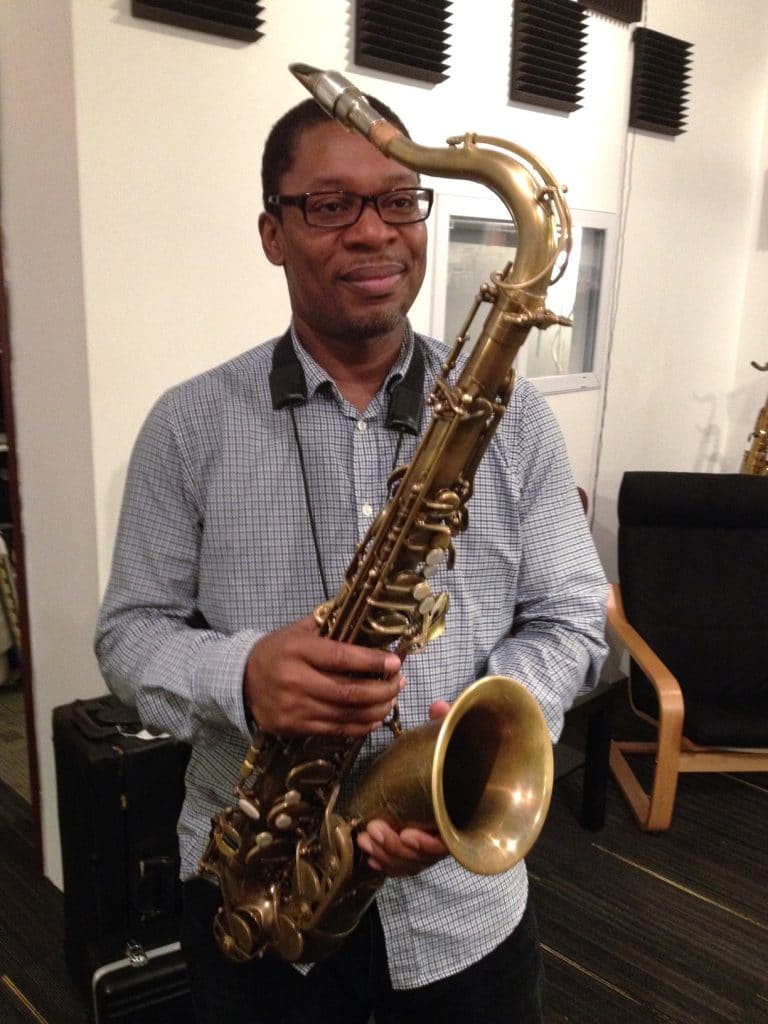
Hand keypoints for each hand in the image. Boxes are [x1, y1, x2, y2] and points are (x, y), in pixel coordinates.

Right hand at [243, 615, 403, 736]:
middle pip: (348, 692)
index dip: (372, 661)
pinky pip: (334, 730)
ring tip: (391, 700)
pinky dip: (359, 727)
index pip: (342, 658)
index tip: (395, 662)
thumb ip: (330, 625)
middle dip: (382, 689)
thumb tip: (369, 620)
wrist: (241, 679)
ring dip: (376, 710)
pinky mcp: (293, 727)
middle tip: (399, 683)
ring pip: (345, 714)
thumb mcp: (299, 630)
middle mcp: (295, 680)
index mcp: (298, 650)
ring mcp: (294, 707)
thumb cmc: (278, 650)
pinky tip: (374, 719)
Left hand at [355, 696, 452, 875]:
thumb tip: (438, 707)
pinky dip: (386, 862)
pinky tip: (370, 854)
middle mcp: (450, 831)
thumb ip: (449, 722)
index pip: (447, 842)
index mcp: (462, 812)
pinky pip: (404, 863)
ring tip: (366, 838)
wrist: (466, 763)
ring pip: (410, 862)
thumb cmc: (461, 752)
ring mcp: (433, 839)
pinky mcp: (418, 842)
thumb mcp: (457, 735)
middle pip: (422, 857)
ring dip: (386, 854)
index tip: (406, 833)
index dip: (426, 845)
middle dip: (394, 849)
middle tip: (373, 830)